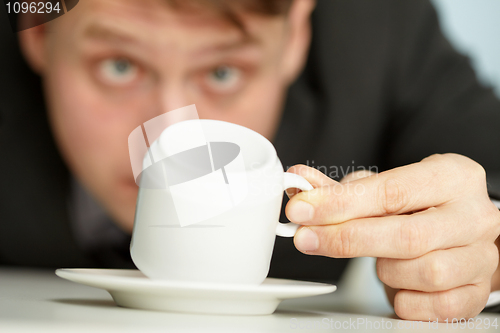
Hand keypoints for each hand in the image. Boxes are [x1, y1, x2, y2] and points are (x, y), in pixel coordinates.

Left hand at [286, 154, 499, 320]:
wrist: (459, 231)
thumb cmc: (418, 206)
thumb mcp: (384, 187)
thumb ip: (341, 188)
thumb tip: (300, 181)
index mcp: (452, 176)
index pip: (391, 191)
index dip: (339, 204)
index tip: (301, 210)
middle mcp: (473, 215)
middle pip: (405, 235)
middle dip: (346, 239)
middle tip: (307, 239)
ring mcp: (480, 255)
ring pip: (422, 272)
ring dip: (385, 270)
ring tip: (379, 259)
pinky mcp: (477, 291)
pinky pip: (434, 306)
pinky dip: (405, 298)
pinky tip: (398, 283)